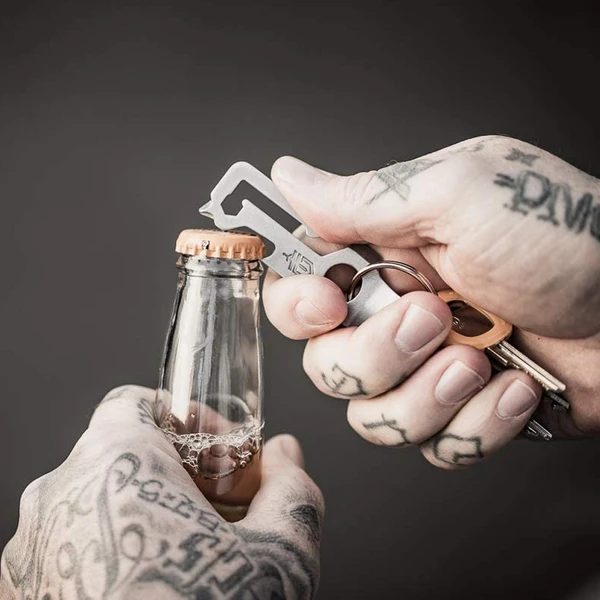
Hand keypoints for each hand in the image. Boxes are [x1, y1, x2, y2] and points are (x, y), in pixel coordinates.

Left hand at [1, 386, 323, 598]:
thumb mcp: (280, 555)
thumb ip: (291, 486)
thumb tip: (287, 455)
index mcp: (114, 462)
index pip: (137, 401)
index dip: (186, 417)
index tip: (218, 452)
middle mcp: (57, 498)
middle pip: (118, 453)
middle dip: (173, 473)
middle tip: (218, 512)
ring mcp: (28, 554)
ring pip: (91, 504)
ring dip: (141, 514)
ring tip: (188, 560)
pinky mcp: (17, 598)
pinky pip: (66, 552)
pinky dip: (108, 555)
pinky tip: (150, 592)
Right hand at [263, 136, 599, 467]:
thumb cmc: (564, 238)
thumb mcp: (458, 196)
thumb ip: (362, 198)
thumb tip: (288, 177)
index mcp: (384, 257)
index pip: (298, 290)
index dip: (296, 308)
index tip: (327, 307)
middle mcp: (396, 315)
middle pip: (325, 366)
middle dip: (376, 356)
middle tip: (435, 319)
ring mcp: (428, 369)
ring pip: (372, 418)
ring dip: (427, 398)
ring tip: (480, 361)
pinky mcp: (464, 413)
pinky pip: (433, 446)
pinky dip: (478, 426)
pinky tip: (515, 386)